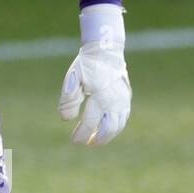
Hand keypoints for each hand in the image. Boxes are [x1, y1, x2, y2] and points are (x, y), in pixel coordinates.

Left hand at [58, 4, 130, 145]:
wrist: (106, 50)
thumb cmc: (86, 65)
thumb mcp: (72, 78)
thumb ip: (68, 99)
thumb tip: (67, 119)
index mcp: (100, 96)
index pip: (90, 122)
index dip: (81, 134)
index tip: (74, 140)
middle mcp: (114, 100)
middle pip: (107, 129)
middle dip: (96, 139)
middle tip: (84, 142)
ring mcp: (123, 100)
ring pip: (118, 126)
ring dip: (106, 136)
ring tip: (94, 140)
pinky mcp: (126, 98)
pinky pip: (123, 118)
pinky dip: (115, 127)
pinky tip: (105, 130)